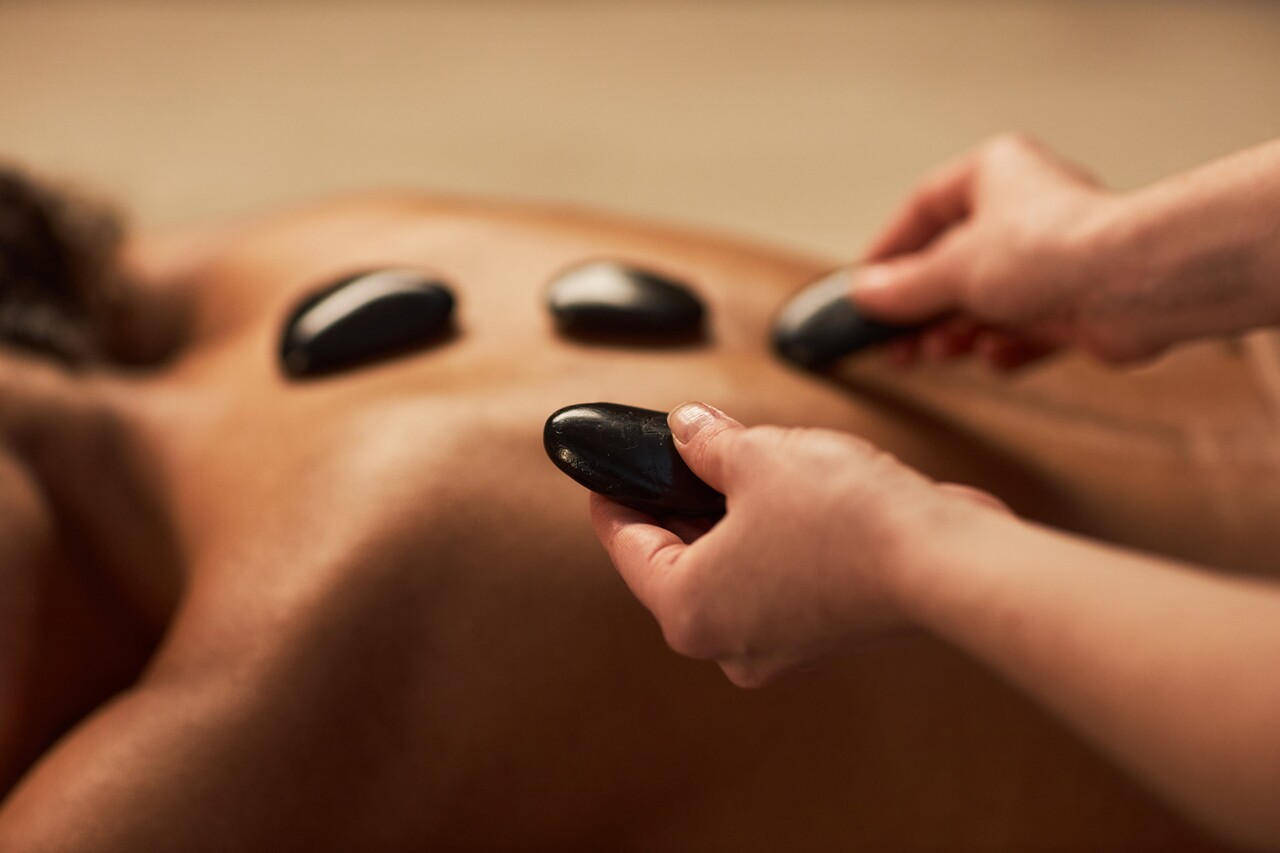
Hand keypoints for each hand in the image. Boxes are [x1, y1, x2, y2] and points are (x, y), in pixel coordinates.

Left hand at [591, 402, 1007, 686]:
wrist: (942, 560)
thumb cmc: (845, 519)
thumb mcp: (757, 456)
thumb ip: (707, 442)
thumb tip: (689, 430)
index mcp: (688, 609)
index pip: (627, 546)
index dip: (614, 497)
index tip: (606, 474)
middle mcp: (727, 641)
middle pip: (677, 559)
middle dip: (676, 500)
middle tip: (670, 453)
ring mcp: (777, 643)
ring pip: (727, 568)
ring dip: (723, 515)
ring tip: (728, 460)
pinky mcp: (822, 631)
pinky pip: (771, 576)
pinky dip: (765, 536)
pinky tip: (775, 491)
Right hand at [852, 134, 1130, 367]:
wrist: (1136, 286)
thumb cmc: (1053, 250)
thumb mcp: (952, 268)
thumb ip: (902, 287)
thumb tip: (864, 295)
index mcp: (992, 173)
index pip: (922, 209)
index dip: (887, 252)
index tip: (862, 290)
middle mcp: (1022, 210)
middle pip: (951, 263)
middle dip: (922, 308)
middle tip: (892, 342)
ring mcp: (1050, 258)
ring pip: (984, 301)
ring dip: (959, 331)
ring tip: (941, 351)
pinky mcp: (1075, 302)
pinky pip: (1024, 328)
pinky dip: (1006, 345)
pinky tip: (998, 353)